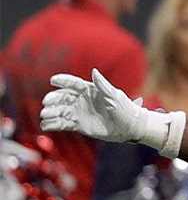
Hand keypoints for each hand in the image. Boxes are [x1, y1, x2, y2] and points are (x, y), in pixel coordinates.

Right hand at [41, 70, 181, 154]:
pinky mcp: (78, 125)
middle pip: (63, 97)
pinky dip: (53, 124)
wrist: (130, 128)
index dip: (63, 81)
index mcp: (91, 90)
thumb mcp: (114, 96)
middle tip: (47, 103)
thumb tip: (94, 71)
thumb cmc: (125, 109)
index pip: (73, 84)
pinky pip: (63, 123)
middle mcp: (82, 100)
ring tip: (45, 115)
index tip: (52, 80)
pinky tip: (46, 125)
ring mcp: (79, 112)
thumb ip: (102, 85)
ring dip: (51, 112)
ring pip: (60, 110)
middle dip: (53, 99)